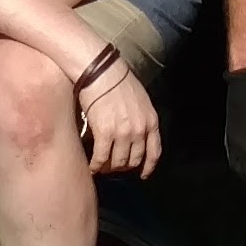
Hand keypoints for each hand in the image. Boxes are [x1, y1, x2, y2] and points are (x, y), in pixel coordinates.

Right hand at [72, 44, 162, 176]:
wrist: (101, 70)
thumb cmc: (118, 80)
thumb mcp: (140, 99)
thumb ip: (141, 118)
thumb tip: (134, 134)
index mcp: (151, 121)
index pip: (154, 152)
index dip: (148, 166)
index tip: (143, 174)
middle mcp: (139, 129)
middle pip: (134, 160)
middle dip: (124, 166)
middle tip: (113, 166)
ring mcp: (123, 133)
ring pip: (117, 162)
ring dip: (108, 168)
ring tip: (101, 167)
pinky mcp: (105, 133)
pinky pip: (101, 158)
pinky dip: (95, 165)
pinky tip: (91, 166)